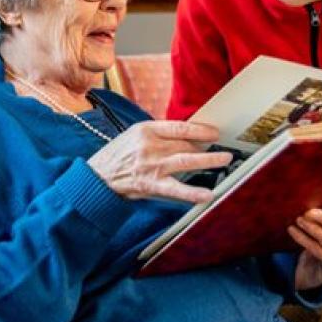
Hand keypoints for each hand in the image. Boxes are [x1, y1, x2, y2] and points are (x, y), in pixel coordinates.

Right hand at [88, 121, 231, 203]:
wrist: (97, 177)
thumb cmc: (118, 155)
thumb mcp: (135, 135)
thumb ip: (159, 135)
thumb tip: (189, 137)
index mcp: (146, 129)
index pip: (180, 127)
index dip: (200, 129)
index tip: (215, 132)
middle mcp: (150, 146)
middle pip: (185, 144)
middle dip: (205, 147)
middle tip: (224, 148)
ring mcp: (151, 165)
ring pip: (186, 161)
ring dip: (208, 160)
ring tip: (224, 160)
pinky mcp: (150, 184)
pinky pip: (176, 189)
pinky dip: (193, 192)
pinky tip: (207, 194)